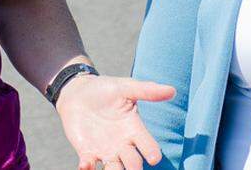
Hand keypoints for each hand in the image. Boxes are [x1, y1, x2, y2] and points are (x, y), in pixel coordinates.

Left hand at [55, 74, 174, 169]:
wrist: (78, 92)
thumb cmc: (105, 89)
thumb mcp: (125, 87)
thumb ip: (147, 90)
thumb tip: (172, 90)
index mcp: (134, 129)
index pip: (148, 145)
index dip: (152, 152)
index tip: (153, 158)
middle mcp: (123, 144)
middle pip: (133, 163)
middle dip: (134, 167)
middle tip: (134, 167)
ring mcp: (105, 150)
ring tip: (109, 169)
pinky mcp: (87, 153)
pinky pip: (89, 166)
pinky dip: (87, 168)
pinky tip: (85, 165)